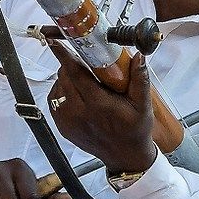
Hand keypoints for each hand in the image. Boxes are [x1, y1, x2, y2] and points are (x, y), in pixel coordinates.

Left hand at [45, 44, 157, 175]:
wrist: (124, 157)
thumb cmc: (135, 130)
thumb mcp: (143, 105)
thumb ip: (140, 80)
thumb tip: (138, 56)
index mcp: (98, 105)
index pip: (75, 74)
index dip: (64, 55)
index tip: (55, 41)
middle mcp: (79, 113)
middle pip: (64, 77)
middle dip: (70, 64)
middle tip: (83, 60)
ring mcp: (68, 121)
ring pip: (57, 88)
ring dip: (66, 78)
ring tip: (83, 79)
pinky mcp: (62, 127)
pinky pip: (54, 101)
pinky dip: (62, 92)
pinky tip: (76, 92)